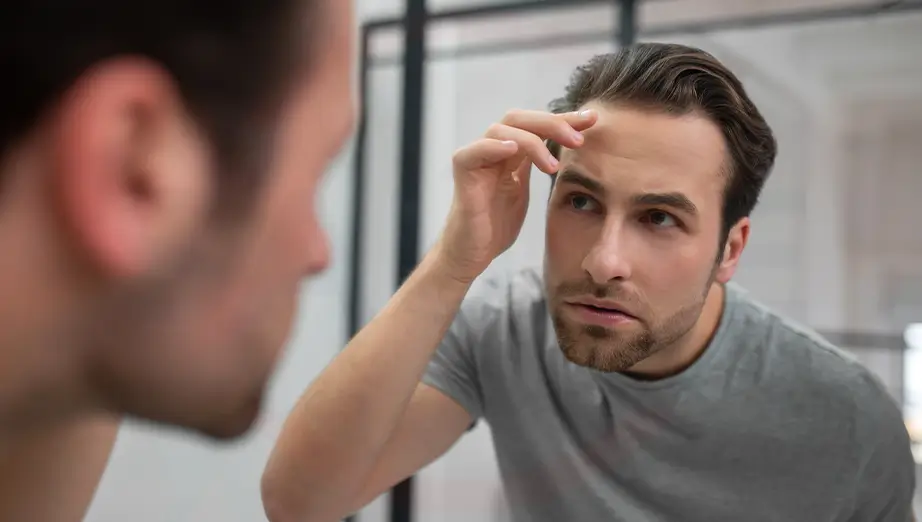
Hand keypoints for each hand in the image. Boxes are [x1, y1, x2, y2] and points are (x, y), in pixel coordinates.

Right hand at [435, 109, 598, 282]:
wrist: (472, 253)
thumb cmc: (496, 226)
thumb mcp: (525, 191)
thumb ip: (538, 166)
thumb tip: (570, 148)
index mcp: (509, 152)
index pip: (537, 125)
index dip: (565, 120)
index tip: (592, 120)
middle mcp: (492, 148)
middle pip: (522, 119)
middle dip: (553, 124)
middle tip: (578, 139)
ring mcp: (477, 157)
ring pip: (503, 129)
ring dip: (532, 141)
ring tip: (553, 166)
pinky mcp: (463, 171)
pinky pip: (477, 150)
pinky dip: (496, 146)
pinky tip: (514, 150)